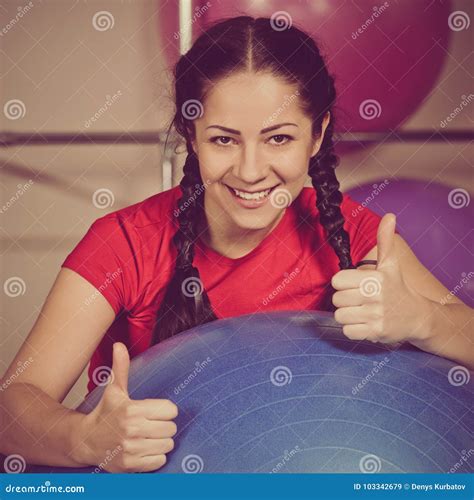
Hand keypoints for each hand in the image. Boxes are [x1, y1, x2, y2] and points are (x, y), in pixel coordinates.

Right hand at [78, 342, 177, 472]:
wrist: (85, 441)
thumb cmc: (105, 413)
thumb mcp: (114, 389)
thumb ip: (121, 367)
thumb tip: (119, 345)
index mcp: (133, 409)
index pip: (171, 410)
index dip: (165, 409)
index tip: (154, 411)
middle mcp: (133, 430)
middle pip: (172, 428)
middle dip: (164, 425)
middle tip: (150, 424)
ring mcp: (131, 449)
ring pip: (168, 445)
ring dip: (161, 441)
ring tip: (147, 437)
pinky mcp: (130, 466)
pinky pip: (160, 461)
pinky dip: (155, 457)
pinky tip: (144, 449)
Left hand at [331, 214, 426, 343]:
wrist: (418, 317)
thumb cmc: (398, 288)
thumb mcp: (391, 264)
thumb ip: (385, 241)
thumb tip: (389, 216)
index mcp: (374, 278)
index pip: (337, 281)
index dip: (343, 284)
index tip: (354, 285)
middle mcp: (375, 296)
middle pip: (337, 300)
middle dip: (345, 300)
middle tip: (359, 300)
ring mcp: (375, 316)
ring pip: (340, 316)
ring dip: (348, 315)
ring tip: (361, 311)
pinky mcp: (375, 332)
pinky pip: (348, 331)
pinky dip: (353, 329)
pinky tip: (364, 323)